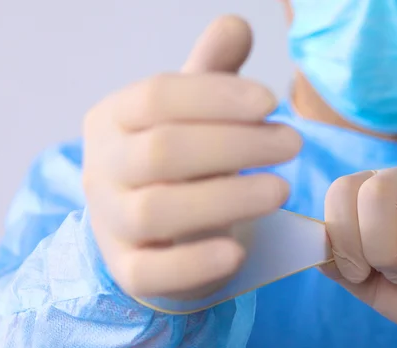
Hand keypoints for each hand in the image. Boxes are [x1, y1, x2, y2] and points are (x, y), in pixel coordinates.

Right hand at [83, 16, 300, 301]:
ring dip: (226, 199)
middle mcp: (103, 169)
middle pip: (163, 151)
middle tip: (293, 143)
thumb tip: (235, 25)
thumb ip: (212, 74)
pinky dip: (195, 263)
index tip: (272, 101)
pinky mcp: (129, 271)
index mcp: (114, 119)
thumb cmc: (178, 165)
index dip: (217, 96)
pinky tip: (238, 252)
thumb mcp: (191, 116)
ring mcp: (111, 224)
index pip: (158, 97)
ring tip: (281, 190)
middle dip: (235, 144)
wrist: (149, 233)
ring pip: (158, 211)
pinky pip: (153, 272)